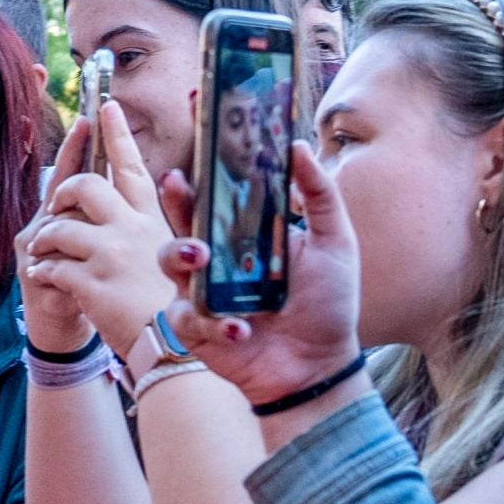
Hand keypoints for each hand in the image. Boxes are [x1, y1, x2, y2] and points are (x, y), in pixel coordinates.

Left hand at [25, 101, 178, 354]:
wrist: (174, 352)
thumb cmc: (174, 303)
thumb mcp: (182, 252)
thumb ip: (173, 214)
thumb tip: (171, 176)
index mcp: (153, 220)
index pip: (132, 167)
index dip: (117, 134)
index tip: (105, 106)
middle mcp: (132, 231)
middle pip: (85, 187)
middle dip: (62, 192)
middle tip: (56, 206)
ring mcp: (111, 256)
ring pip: (60, 227)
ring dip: (46, 239)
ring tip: (44, 252)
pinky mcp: (92, 284)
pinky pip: (52, 265)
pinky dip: (44, 270)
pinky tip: (47, 278)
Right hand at [158, 141, 364, 406]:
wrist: (319, 365)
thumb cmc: (326, 304)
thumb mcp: (335, 242)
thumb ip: (319, 194)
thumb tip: (298, 145)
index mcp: (244, 231)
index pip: (215, 190)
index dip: (201, 164)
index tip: (193, 138)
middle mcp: (216, 255)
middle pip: (181, 216)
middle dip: (174, 199)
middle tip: (178, 184)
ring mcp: (200, 289)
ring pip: (168, 259)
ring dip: (181, 254)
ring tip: (202, 257)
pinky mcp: (194, 326)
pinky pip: (187, 314)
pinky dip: (214, 321)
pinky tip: (243, 329)